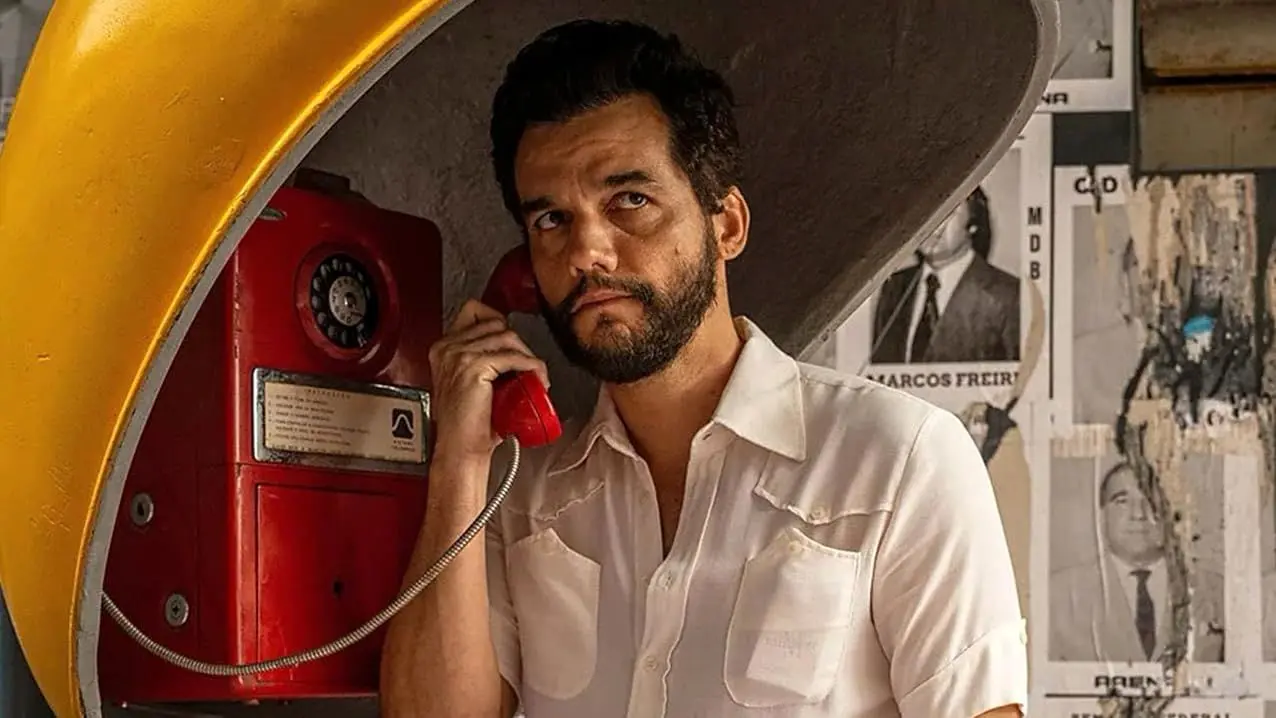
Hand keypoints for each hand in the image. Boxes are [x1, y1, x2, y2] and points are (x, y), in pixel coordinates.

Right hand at [428, 299, 549, 462]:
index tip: (514, 342)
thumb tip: (514, 351)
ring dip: (528, 355)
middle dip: (518, 342)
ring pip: (507, 337)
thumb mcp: (470, 383)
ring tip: (535, 375)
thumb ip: (482, 361)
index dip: (499, 322)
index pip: (474, 310)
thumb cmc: (469, 425)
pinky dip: (532, 366)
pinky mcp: (473, 367)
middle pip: (495, 322)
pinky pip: (513, 357)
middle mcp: (447, 347)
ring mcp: (458, 355)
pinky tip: (538, 379)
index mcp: (442, 348)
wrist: (461, 450)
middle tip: (527, 365)